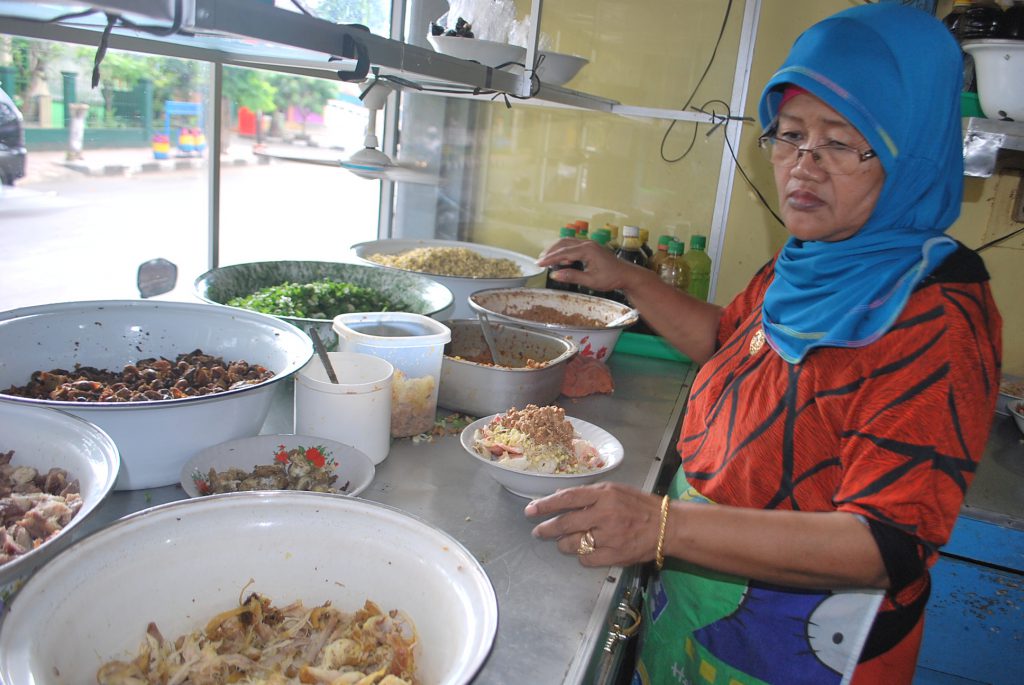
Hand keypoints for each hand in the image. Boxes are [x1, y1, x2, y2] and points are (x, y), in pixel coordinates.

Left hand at [524, 482, 662, 566]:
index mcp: (604, 494)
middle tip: (537, 532)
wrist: (667, 526)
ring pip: (572, 543)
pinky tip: (587, 550)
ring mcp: (609, 537)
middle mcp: (605, 514)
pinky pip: (586, 559)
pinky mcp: (614, 556)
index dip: (546, 505)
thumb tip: (560, 498)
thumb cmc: (640, 506)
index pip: (567, 498)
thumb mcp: (615, 490)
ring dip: (564, 543)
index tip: (531, 510)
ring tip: (564, 541)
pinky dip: (582, 556)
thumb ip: (589, 495)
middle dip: (547, 528)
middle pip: (565, 523)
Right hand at [536, 238, 643, 294]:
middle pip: (563, 243)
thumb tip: (555, 274)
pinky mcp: (591, 248)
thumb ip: (572, 276)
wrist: (627, 275)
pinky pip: (574, 246)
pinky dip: (564, 251)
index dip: (550, 258)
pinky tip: (562, 260)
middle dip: (550, 251)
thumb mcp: (591, 281)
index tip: (539, 264)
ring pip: (568, 243)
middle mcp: (588, 244)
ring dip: (556, 250)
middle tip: (540, 261)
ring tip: (547, 259)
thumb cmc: (612, 278)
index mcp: (587, 250)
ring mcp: (590, 244)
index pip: (563, 252)